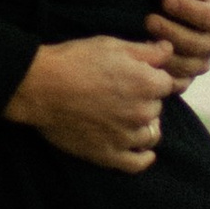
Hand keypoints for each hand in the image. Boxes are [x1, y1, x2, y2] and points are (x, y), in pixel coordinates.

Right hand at [5, 34, 173, 172]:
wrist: (40, 87)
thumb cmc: (75, 61)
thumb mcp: (112, 45)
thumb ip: (146, 51)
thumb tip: (169, 50)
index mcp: (147, 84)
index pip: (166, 84)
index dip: (153, 77)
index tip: (138, 75)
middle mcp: (142, 112)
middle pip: (157, 108)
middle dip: (146, 100)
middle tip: (124, 93)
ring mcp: (126, 137)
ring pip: (150, 134)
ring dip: (144, 125)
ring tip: (128, 117)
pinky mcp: (109, 155)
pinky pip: (137, 163)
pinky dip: (143, 157)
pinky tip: (144, 152)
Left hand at [148, 0, 209, 85]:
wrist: (153, 12)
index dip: (189, 10)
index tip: (166, 0)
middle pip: (201, 45)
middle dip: (173, 32)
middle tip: (149, 19)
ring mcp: (200, 63)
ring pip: (189, 66)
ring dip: (165, 53)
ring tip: (143, 37)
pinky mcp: (184, 78)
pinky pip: (177, 83)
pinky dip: (161, 73)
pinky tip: (144, 57)